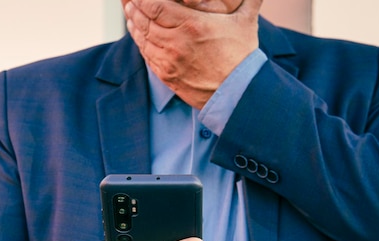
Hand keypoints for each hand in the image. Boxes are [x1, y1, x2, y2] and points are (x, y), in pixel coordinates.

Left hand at [124, 0, 262, 108]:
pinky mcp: (167, 75)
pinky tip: (139, 36)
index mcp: (191, 25)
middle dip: (133, 8)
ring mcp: (169, 61)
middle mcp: (175, 42)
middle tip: (129, 0)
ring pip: (142, 38)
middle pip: (143, 20)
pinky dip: (140, 43)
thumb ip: (249, 0)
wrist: (237, 94)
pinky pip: (147, 56)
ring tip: (129, 14)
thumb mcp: (246, 22)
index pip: (155, 5)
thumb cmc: (242, 57)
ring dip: (133, 24)